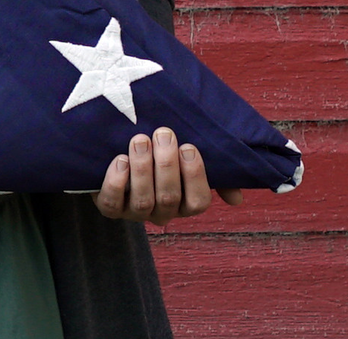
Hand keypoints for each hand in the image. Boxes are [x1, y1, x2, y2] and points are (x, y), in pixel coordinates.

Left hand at [94, 126, 242, 225]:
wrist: (119, 150)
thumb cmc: (162, 152)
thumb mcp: (187, 158)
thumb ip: (216, 173)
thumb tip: (237, 200)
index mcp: (185, 203)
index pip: (198, 202)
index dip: (194, 176)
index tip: (188, 146)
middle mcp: (162, 212)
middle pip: (169, 198)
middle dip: (166, 165)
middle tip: (163, 134)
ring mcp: (135, 212)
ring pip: (143, 201)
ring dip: (142, 168)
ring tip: (140, 140)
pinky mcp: (110, 207)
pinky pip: (112, 204)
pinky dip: (116, 182)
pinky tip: (120, 160)